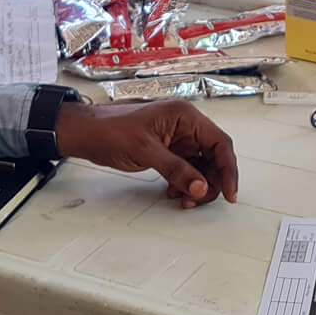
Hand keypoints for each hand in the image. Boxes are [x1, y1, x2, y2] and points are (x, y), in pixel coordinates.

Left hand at [54, 101, 238, 207]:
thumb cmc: (110, 130)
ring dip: (197, 184)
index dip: (228, 169)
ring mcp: (176, 137)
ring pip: (201, 165)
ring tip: (183, 198)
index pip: (220, 143)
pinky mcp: (167, 149)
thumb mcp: (146, 151)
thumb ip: (176, 170)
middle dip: (210, 180)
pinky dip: (184, 182)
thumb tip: (201, 187)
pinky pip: (186, 168)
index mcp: (185, 116)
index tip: (229, 192)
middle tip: (198, 198)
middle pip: (214, 156)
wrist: (86, 132)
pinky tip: (173, 192)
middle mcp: (184, 125)